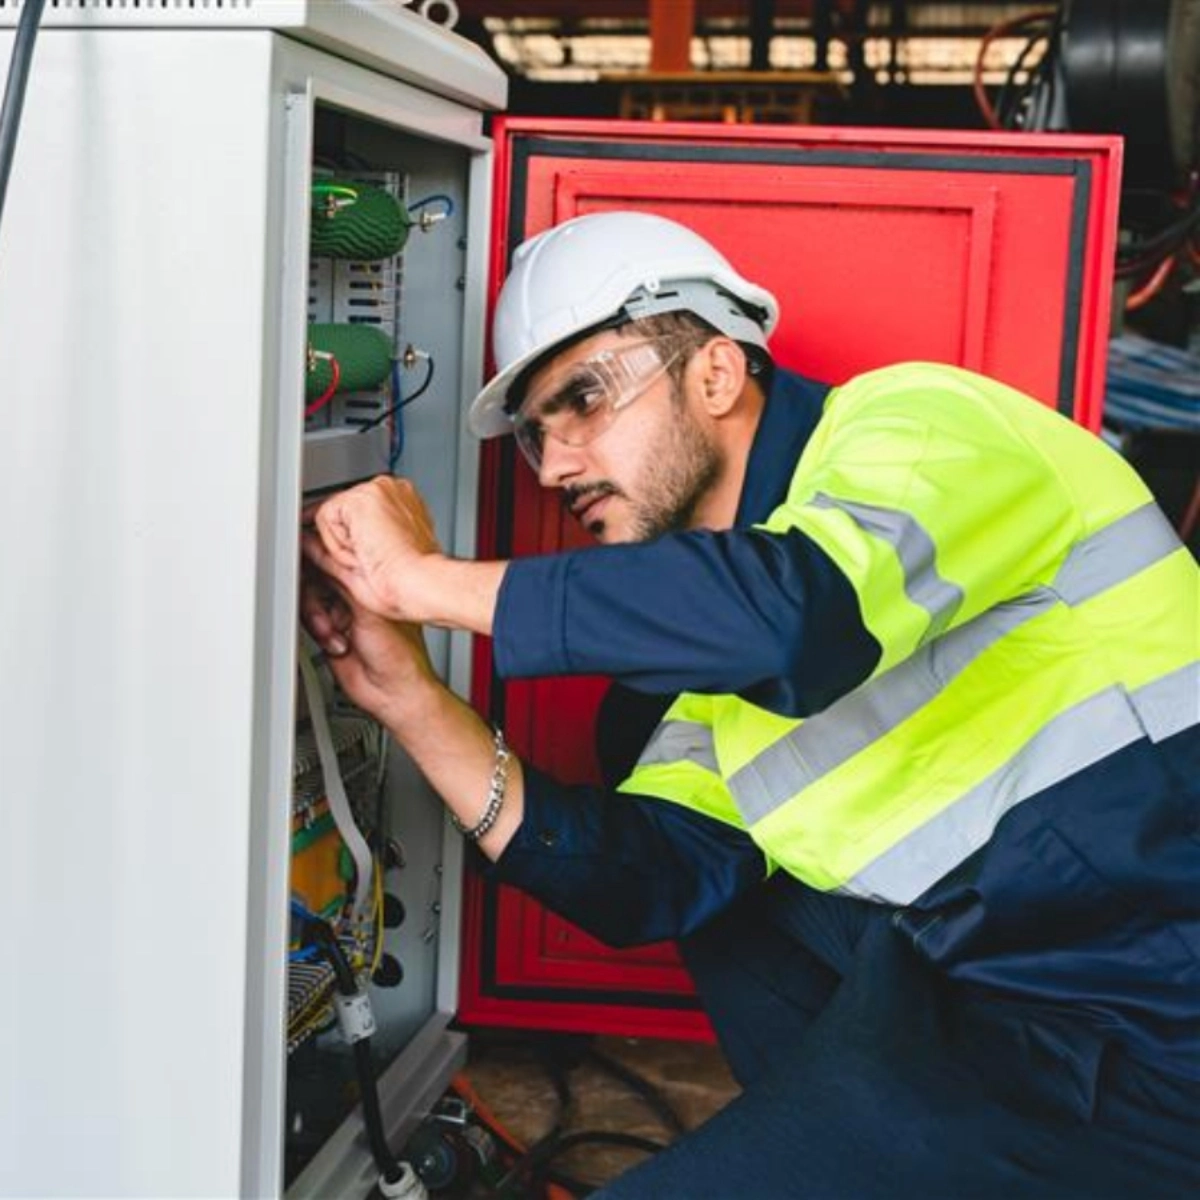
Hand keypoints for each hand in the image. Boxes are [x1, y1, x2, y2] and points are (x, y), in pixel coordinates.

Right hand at [300, 569, 437, 728]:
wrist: (392, 693)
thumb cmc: (399, 655)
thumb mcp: (369, 613)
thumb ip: (345, 586)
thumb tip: (327, 561)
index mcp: (373, 587)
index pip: (341, 565)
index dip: (325, 565)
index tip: (312, 566)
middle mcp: (357, 599)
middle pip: (320, 582)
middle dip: (317, 597)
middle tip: (326, 612)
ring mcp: (342, 617)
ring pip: (311, 603)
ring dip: (317, 619)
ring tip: (335, 635)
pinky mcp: (329, 635)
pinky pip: (309, 624)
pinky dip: (318, 634)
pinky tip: (336, 646)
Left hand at [302, 476, 442, 620]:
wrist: (419, 585)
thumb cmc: (408, 584)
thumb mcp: (368, 563)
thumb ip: (339, 547)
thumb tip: (308, 542)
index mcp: (404, 504)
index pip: (358, 512)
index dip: (349, 537)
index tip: (358, 556)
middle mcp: (393, 491)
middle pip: (342, 512)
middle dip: (344, 542)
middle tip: (369, 563)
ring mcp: (377, 491)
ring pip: (333, 516)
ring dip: (342, 546)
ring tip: (370, 560)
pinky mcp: (361, 498)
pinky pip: (326, 518)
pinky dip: (336, 544)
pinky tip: (362, 553)